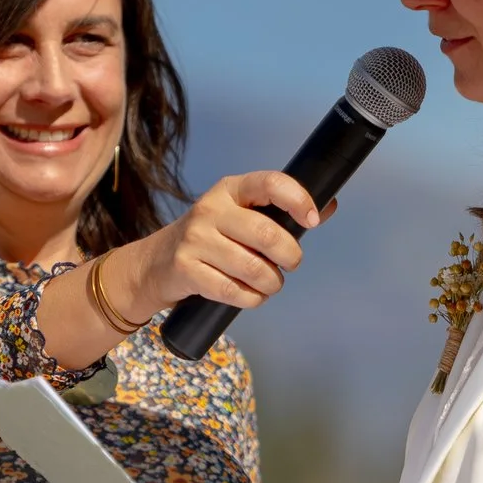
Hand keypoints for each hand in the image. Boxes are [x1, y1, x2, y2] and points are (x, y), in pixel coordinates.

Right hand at [106, 171, 331, 323]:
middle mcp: (210, 209)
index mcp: (229, 189)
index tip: (312, 220)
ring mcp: (194, 240)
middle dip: (290, 256)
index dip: (298, 200)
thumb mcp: (240, 216)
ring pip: (254, 268)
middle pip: (267, 234)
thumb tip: (328, 205)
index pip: (270, 183)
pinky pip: (234, 292)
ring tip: (269, 283)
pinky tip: (250, 295)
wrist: (155, 264)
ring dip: (272, 283)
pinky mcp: (185, 269)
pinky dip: (252, 299)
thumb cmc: (211, 239)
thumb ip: (280, 211)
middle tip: (289, 264)